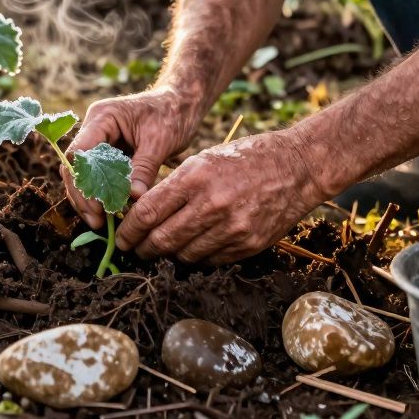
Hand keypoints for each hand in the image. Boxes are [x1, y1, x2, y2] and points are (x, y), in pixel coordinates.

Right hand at [63, 87, 203, 227]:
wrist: (182, 103)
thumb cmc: (172, 114)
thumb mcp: (160, 141)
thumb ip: (144, 168)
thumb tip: (133, 198)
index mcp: (102, 117)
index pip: (79, 152)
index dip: (83, 182)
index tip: (97, 207)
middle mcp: (95, 128)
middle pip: (75, 166)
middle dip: (83, 195)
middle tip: (97, 222)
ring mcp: (100, 141)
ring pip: (84, 174)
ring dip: (90, 198)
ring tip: (101, 224)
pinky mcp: (110, 153)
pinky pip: (100, 176)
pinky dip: (104, 194)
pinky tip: (111, 214)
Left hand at [115, 130, 325, 264]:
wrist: (297, 167)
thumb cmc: (246, 158)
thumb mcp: (204, 160)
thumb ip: (175, 186)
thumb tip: (143, 213)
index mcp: (196, 177)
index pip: (149, 213)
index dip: (129, 230)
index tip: (121, 237)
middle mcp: (212, 205)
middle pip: (162, 239)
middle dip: (142, 248)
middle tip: (134, 249)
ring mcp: (232, 228)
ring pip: (184, 255)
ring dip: (168, 256)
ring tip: (160, 250)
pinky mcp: (248, 245)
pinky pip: (210, 260)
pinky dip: (195, 258)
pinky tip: (191, 249)